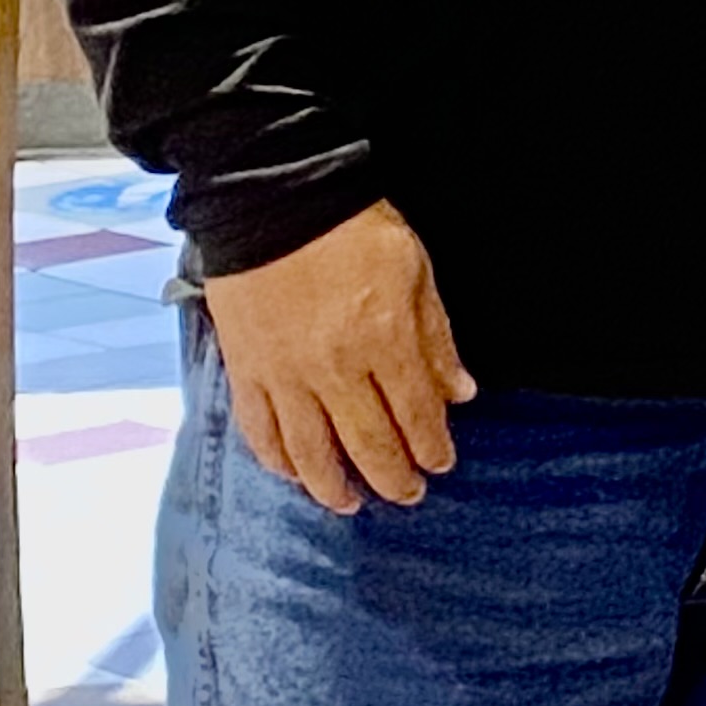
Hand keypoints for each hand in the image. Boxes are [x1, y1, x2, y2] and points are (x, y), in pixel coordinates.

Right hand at [201, 201, 474, 513]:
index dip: (430, 447)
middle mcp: (334, 369)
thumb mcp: (416, 273)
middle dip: (392, 477)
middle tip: (407, 496)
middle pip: (367, 442)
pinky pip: (261, 431)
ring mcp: (284, 375)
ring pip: (310, 451)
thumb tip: (460, 393)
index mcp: (384, 341)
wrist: (277, 202)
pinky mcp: (245, 370)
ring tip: (349, 503)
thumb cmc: (356, 230)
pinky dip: (278, 461)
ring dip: (332, 485)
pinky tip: (293, 475)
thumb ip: (437, 338)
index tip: (440, 465)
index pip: (415, 414)